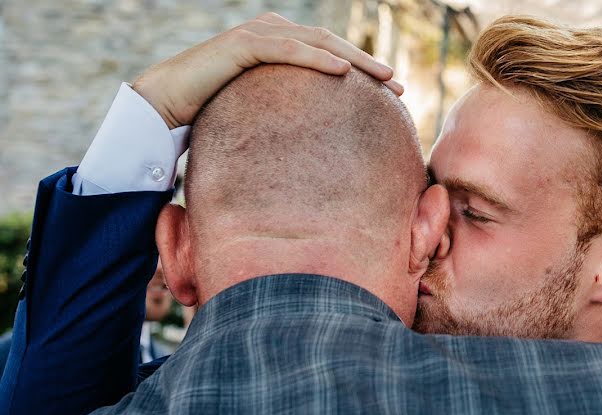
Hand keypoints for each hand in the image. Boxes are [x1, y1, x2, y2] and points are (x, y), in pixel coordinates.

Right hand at [132, 12, 401, 129]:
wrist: (164, 106)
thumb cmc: (210, 116)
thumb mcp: (259, 118)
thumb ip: (286, 121)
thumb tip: (317, 156)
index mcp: (279, 47)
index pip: (330, 55)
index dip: (363, 71)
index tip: (393, 95)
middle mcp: (272, 33)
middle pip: (331, 45)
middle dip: (368, 64)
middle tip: (399, 86)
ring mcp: (258, 35)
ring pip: (317, 42)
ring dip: (354, 59)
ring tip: (383, 77)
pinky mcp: (243, 45)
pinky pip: (288, 50)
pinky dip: (316, 58)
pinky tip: (343, 71)